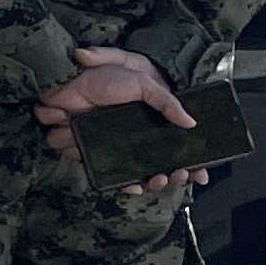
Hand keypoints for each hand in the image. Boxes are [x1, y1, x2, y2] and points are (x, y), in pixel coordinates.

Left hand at [36, 46, 211, 193]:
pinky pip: (109, 174)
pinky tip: (133, 185)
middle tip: (176, 175)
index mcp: (147, 121)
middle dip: (171, 175)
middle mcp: (132, 136)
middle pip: (157, 165)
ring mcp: (111, 146)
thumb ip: (166, 101)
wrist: (66, 83)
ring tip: (159, 178)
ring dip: (149, 181)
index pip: (174, 146)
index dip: (189, 163)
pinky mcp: (91, 152)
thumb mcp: (141, 83)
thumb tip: (191, 123)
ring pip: (135, 173)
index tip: (199, 173)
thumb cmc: (103, 79)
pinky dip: (121, 182)